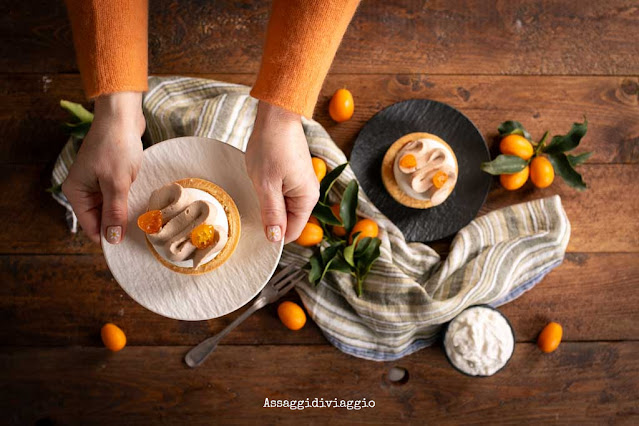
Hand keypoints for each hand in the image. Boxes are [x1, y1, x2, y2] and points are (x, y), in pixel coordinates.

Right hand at [62, 92, 144, 244]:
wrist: (122, 116)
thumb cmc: (116, 146)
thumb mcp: (116, 182)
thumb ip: (114, 212)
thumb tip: (112, 239)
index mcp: (76, 193)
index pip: (91, 228)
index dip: (110, 237)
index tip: (130, 244)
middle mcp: (83, 190)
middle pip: (101, 220)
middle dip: (119, 225)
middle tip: (143, 229)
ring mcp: (96, 182)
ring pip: (112, 208)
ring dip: (126, 212)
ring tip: (145, 216)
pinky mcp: (110, 176)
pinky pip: (118, 196)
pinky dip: (129, 199)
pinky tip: (142, 201)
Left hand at [245, 101, 319, 243]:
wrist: (277, 116)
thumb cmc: (271, 146)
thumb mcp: (266, 184)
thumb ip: (272, 213)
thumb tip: (275, 238)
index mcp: (307, 199)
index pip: (292, 232)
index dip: (273, 234)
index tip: (255, 226)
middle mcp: (309, 194)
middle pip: (288, 220)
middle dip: (270, 216)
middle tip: (253, 200)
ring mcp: (302, 184)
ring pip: (283, 207)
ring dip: (268, 202)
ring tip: (258, 185)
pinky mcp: (294, 175)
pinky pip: (282, 194)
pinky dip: (270, 191)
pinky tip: (261, 178)